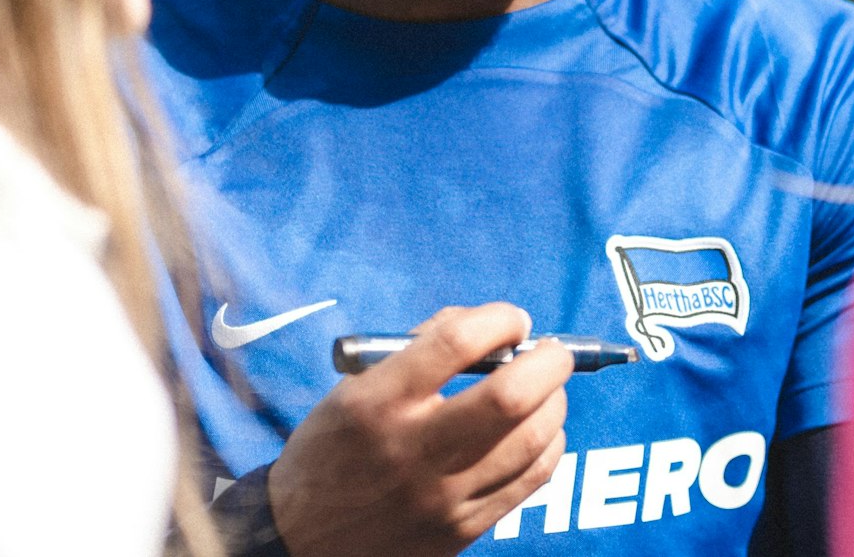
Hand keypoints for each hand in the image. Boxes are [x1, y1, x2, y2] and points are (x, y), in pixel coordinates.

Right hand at [266, 303, 571, 556]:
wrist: (300, 542)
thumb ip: (418, 349)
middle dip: (549, 363)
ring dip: (554, 403)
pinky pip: (530, 482)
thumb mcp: (352, 389)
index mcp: (376, 402)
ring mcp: (440, 497)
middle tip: (554, 352)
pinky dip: (548, 446)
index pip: (455, 344)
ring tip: (549, 390)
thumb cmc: (332, 451)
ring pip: (531, 441)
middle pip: (508, 397)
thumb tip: (490, 325)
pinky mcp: (460, 531)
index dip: (499, 319)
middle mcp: (411, 450)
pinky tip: (541, 432)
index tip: (513, 319)